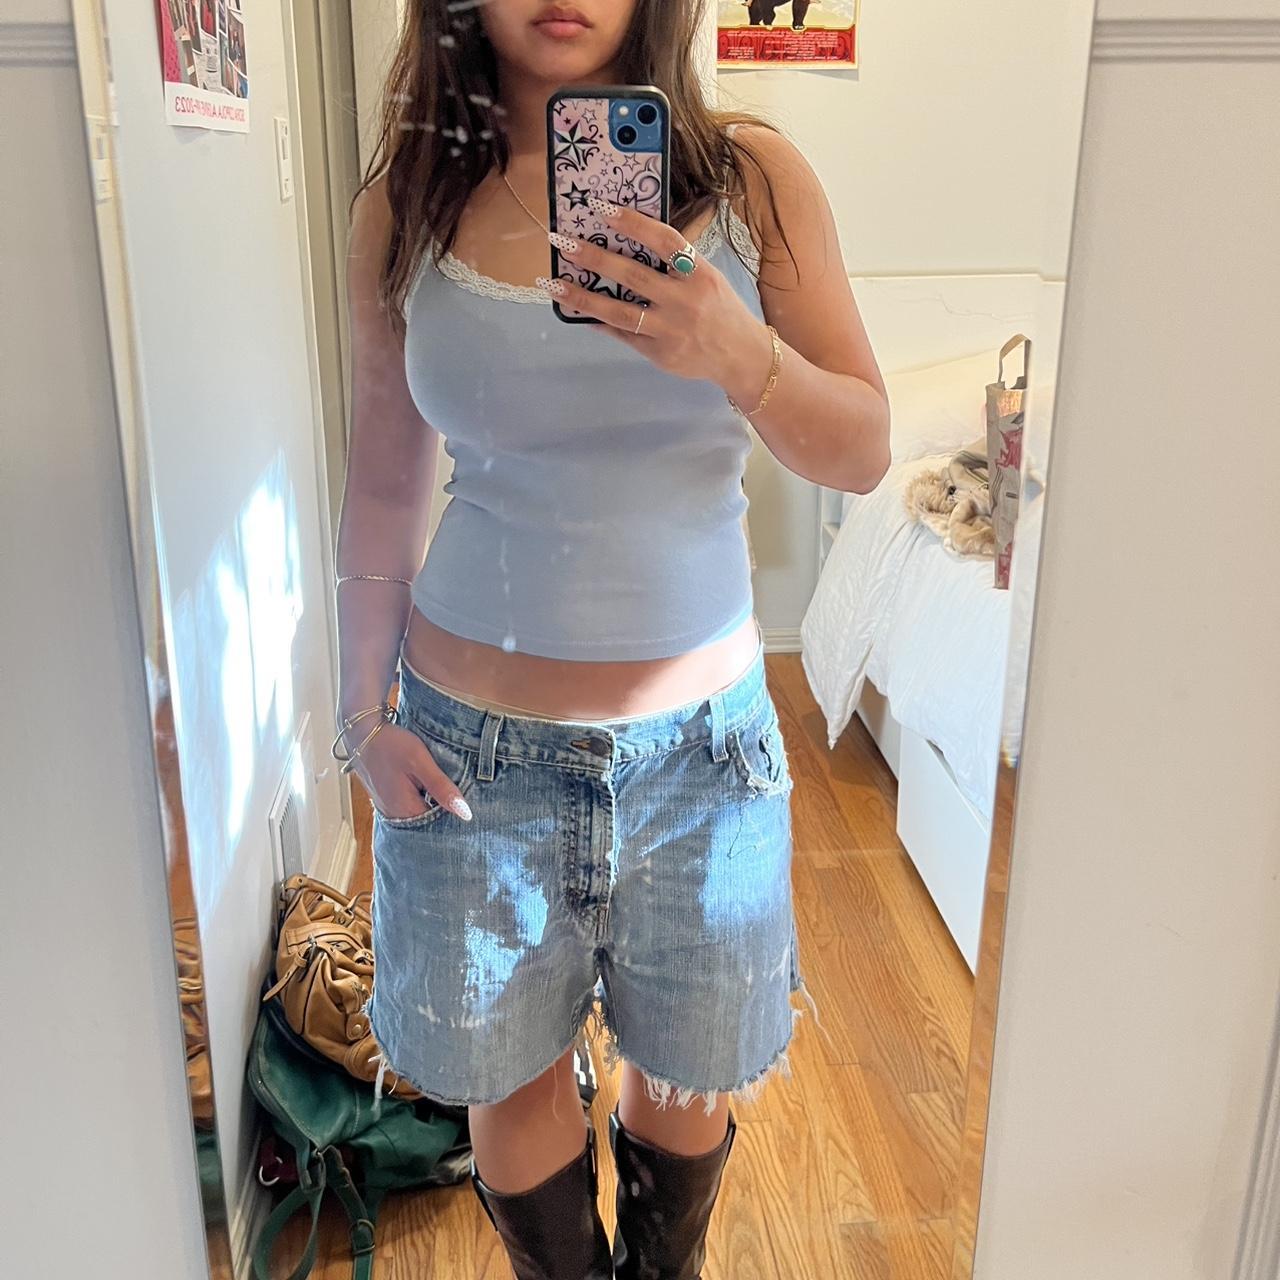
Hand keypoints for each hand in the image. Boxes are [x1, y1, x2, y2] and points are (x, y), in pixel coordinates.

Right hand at [345, 721, 472, 822]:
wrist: (361, 731)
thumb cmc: (391, 745)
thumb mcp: (420, 762)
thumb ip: (441, 788)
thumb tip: (465, 813)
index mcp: (405, 810)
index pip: (438, 827)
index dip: (454, 817)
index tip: (467, 807)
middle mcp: (395, 814)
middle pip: (427, 823)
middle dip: (444, 812)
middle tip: (461, 797)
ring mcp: (388, 807)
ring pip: (418, 814)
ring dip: (432, 805)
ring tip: (447, 791)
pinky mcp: (386, 798)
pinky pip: (408, 805)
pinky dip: (421, 799)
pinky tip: (428, 788)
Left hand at [539, 203, 774, 405]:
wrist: (740, 356)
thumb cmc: (720, 309)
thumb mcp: (708, 278)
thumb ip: (676, 263)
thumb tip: (630, 242)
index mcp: (700, 274)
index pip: (663, 240)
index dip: (632, 222)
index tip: (601, 208)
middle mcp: (685, 301)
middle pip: (633, 275)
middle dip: (594, 257)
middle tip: (563, 242)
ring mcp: (670, 330)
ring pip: (620, 312)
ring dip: (583, 296)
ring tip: (553, 283)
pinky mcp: (660, 353)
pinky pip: (624, 335)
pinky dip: (600, 322)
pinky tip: (579, 311)